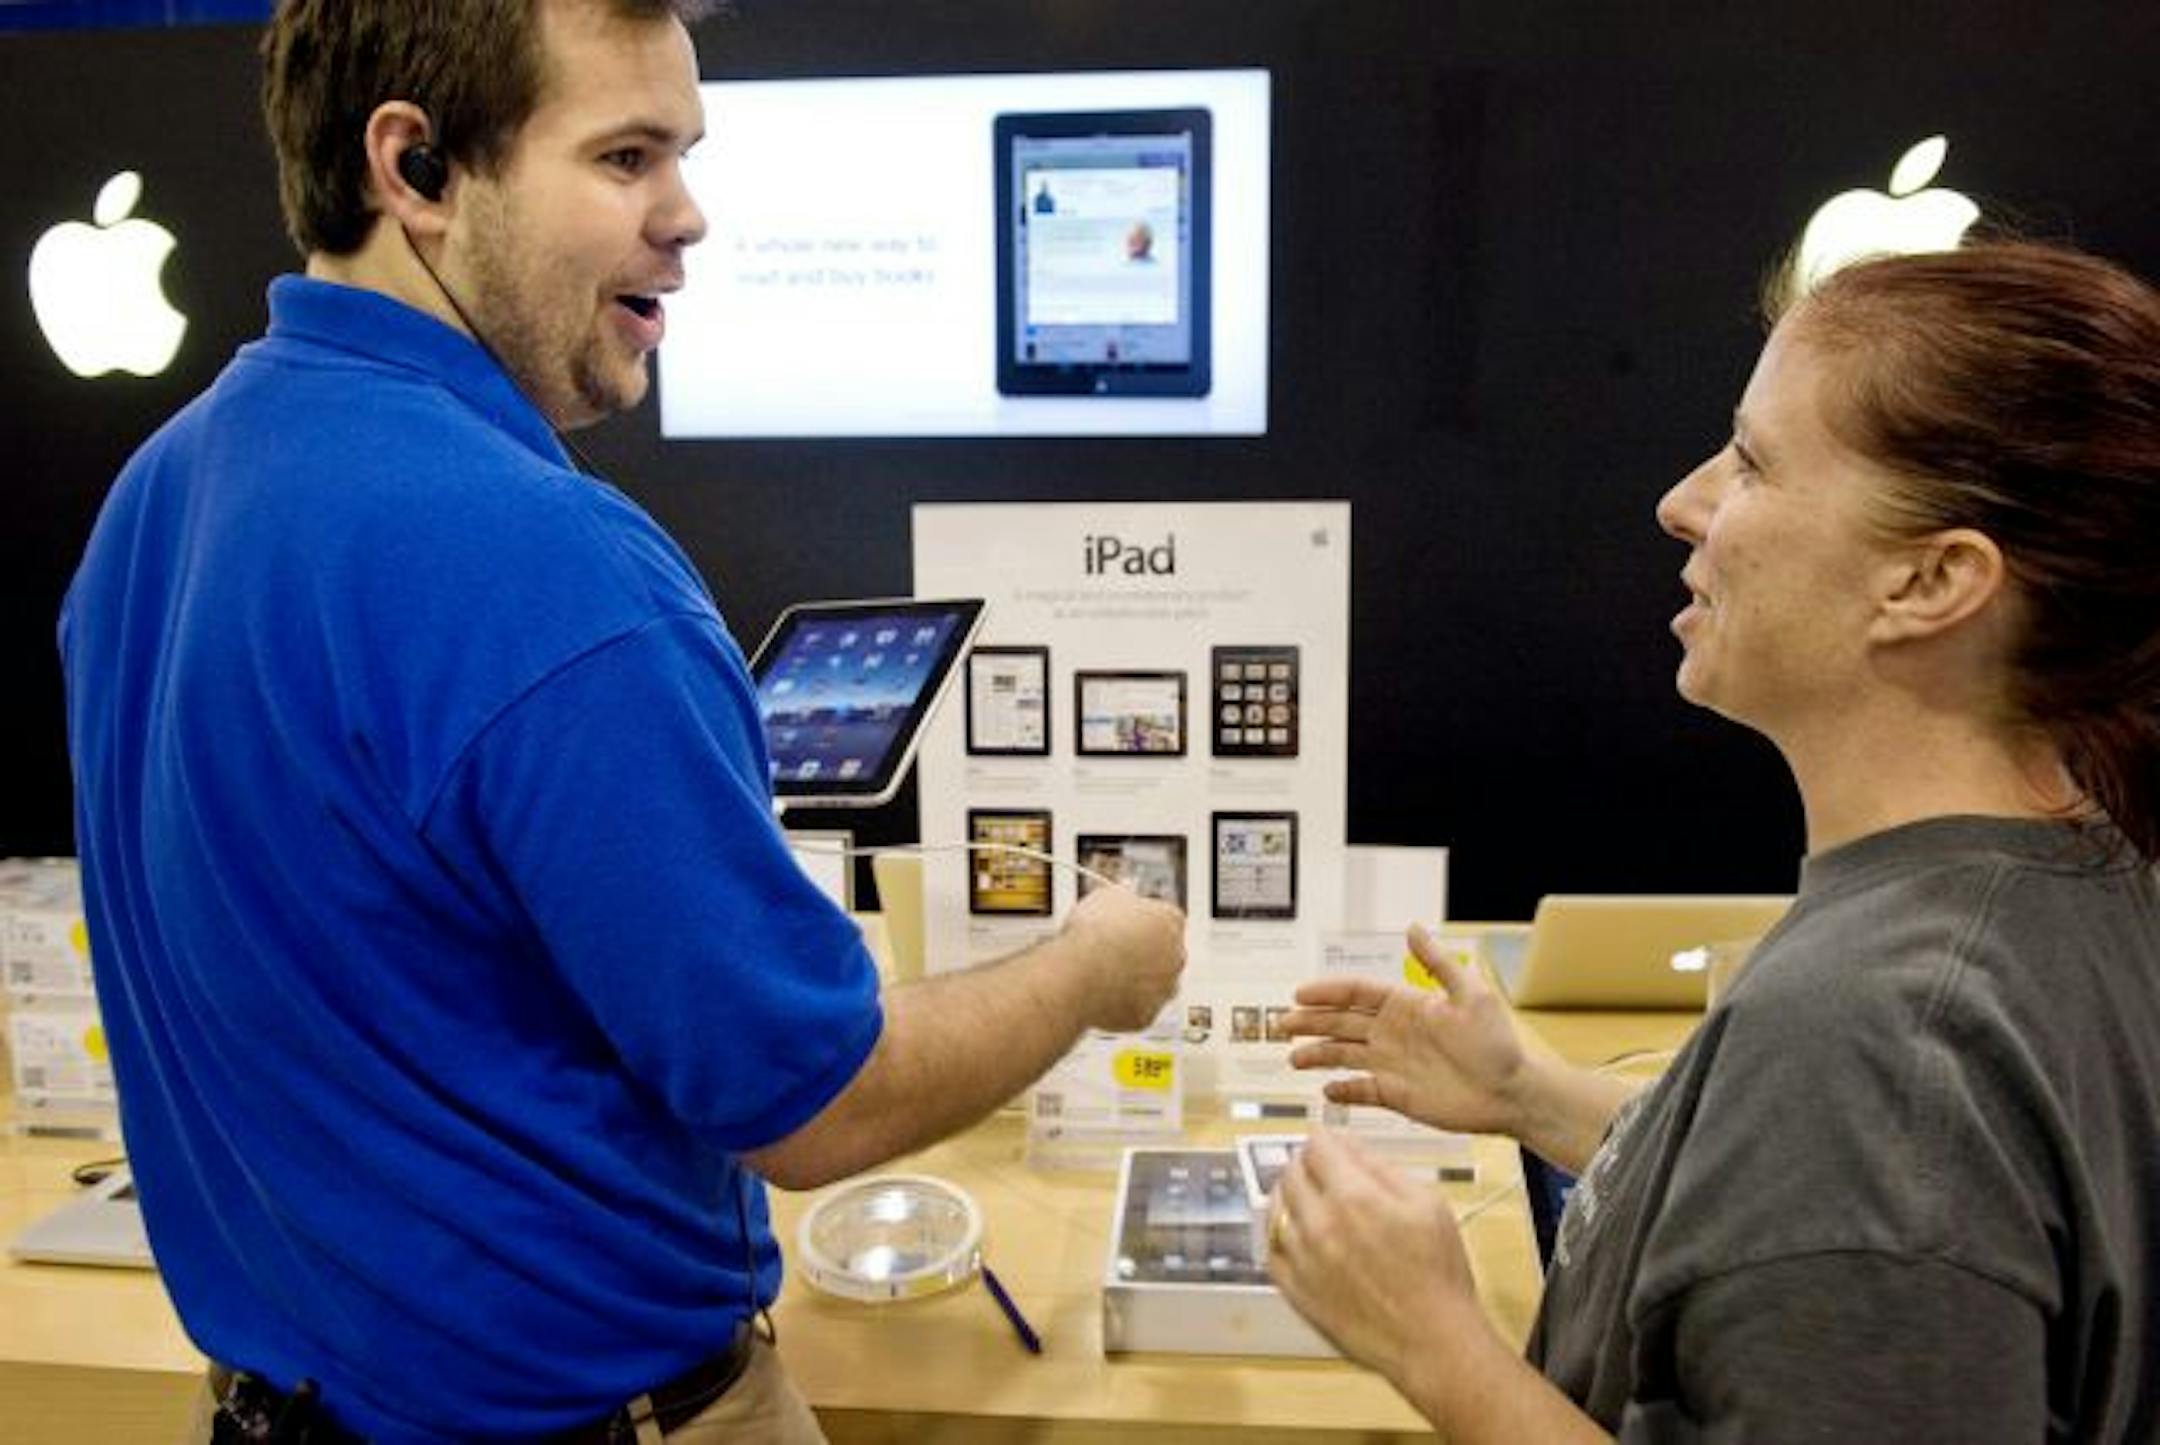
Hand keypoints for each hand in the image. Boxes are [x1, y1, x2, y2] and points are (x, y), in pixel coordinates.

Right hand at [1060, 884, 1185, 1031]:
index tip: (1127, 925)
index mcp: (1171, 921)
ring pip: (1155, 986)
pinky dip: (1122, 1006)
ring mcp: (1164, 989)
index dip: (1142, 923)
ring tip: (1105, 976)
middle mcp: (1176, 956)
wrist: (1082, 971)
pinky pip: (1136, 1010)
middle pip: (1164, 954)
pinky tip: (1101, 996)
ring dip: (1136, 982)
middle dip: (1143, 954)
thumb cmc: (1094, 932)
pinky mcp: (1147, 1016)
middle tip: (1115, 951)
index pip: (1164, 920)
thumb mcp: (1105, 896)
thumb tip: (1122, 897)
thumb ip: (1122, 898)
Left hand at [1266, 1129, 1487, 1386]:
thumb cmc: (1438, 1277)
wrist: (1433, 1341)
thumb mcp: (1427, 1204)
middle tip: (1322, 1170)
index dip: (1325, 1139)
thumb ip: (1382, 1167)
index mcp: (1354, 1198)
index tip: (1330, 1143)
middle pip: (1290, 1172)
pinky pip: (1270, 1249)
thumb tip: (1349, 1146)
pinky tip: (1297, 1233)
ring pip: (1274, 1208)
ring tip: (1311, 1199)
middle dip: (1307, 1164)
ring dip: (1290, 1196)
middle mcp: (1319, 1225)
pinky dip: (1279, 1234)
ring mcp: (1302, 1260)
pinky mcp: (1295, 1291)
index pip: (1316, 1146)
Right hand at [1281, 922, 1529, 1135]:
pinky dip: (1343, 1091)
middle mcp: (1394, 1033)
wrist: (1512, 1093)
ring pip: (1344, 1055)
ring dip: (1318, 1055)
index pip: (1357, 994)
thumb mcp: (1470, 994)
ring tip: (1293, 1058)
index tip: (1300, 994)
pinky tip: (1326, 1090)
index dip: (1327, 993)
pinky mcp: (1397, 1094)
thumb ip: (1437, 962)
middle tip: (1282, 1024)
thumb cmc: (1498, 1044)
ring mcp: (1393, 1064)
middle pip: (1342, 1023)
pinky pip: (1361, 1091)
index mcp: (1406, 1005)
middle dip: (1310, 1022)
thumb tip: (1413, 927)